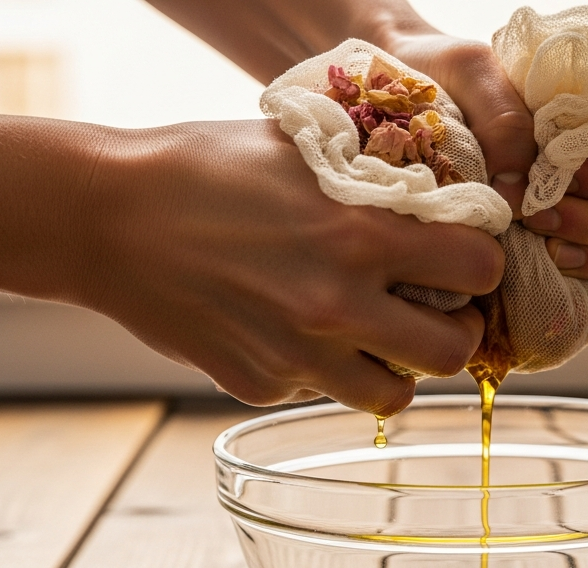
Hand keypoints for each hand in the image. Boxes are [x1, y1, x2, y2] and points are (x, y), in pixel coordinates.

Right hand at [81, 120, 503, 414]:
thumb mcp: (302, 150)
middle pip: (453, 352)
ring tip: (377, 338)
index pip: (478, 269)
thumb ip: (374, 181)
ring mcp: (296, 355)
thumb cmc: (203, 168)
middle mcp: (337, 304)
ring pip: (395, 397)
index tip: (466, 261)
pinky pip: (318, 395)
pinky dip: (321, 373)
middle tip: (435, 313)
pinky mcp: (257, 385)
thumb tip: (438, 198)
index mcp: (360, 235)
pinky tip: (296, 334)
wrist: (106, 217)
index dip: (480, 265)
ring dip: (397, 368)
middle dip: (454, 331)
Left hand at [385, 33, 587, 312]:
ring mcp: (587, 206)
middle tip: (541, 224)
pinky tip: (565, 293)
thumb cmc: (442, 74)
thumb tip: (522, 187)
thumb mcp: (469, 74)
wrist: (400, 92)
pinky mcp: (562, 243)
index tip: (557, 184)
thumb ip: (504, 119)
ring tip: (548, 257)